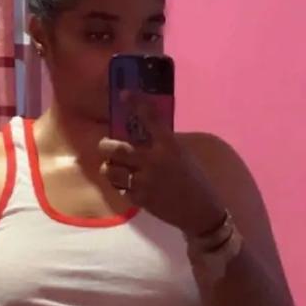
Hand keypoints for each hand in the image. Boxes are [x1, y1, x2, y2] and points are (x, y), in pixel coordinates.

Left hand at [98, 94, 224, 235]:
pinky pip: (119, 188)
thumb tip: (144, 131)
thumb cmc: (194, 179)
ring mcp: (144, 181)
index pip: (150, 117)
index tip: (124, 94)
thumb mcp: (183, 154)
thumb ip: (163, 143)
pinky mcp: (139, 199)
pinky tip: (126, 185)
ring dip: (109, 167)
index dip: (136, 103)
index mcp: (168, 145)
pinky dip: (120, 185)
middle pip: (116, 148)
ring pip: (111, 170)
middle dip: (106, 146)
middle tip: (105, 146)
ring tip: (111, 167)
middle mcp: (153, 160)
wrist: (199, 210)